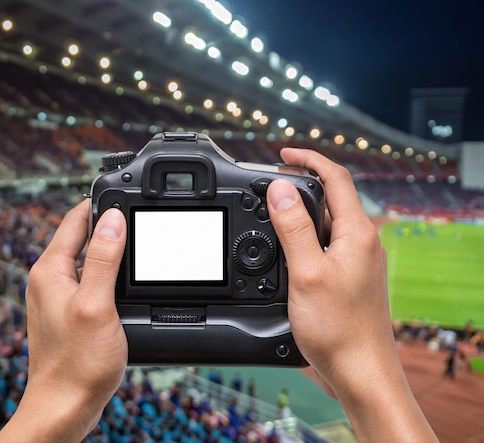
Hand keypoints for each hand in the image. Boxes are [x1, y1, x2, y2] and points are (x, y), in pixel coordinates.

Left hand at [0, 201, 126, 442]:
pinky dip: (108, 275)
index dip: (100, 203)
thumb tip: (112, 218)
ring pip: (87, 259)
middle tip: (139, 217)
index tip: (125, 192)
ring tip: (137, 244)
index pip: (74, 219)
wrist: (64, 406)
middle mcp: (49, 279)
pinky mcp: (69, 313)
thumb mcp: (96, 303)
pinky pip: (90, 281)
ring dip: (110, 250)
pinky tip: (126, 283)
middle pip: (81, 236)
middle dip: (108, 224)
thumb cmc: (77, 364)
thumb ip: (104, 258)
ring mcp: (58, 297)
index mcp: (49, 270)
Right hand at [267, 148, 436, 441]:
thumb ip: (293, 228)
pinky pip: (326, 242)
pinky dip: (305, 235)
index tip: (282, 155)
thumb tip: (280, 188)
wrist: (360, 370)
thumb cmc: (339, 329)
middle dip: (301, 183)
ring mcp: (357, 259)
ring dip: (301, 211)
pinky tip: (286, 248)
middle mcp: (362, 241)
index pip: (335, 178)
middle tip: (269, 183)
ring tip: (272, 213)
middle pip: (332, 197)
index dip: (308, 160)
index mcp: (357, 232)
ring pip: (327, 221)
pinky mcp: (350, 276)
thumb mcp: (306, 272)